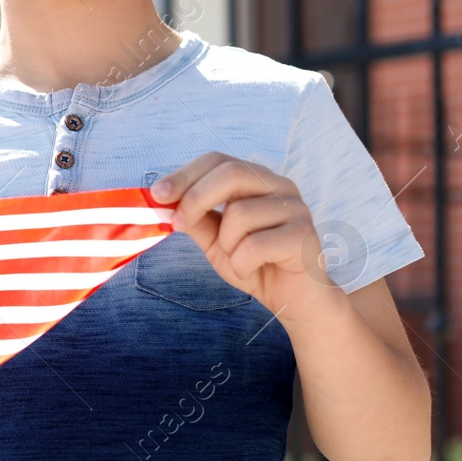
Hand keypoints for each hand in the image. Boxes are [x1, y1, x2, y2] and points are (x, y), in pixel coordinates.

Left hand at [151, 152, 340, 318]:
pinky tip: (250, 270)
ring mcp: (296, 208)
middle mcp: (280, 186)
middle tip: (178, 224)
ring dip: (226, 244)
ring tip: (236, 259)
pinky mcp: (304, 235)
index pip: (218, 160)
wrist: (292, 300)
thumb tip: (163, 200)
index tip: (157, 194)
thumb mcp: (214, 239)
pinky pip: (255, 245)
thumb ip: (194, 218)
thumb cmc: (253, 263)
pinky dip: (241, 263)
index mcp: (256, 180)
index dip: (184, 174)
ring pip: (240, 214)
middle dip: (195, 198)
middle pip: (231, 173)